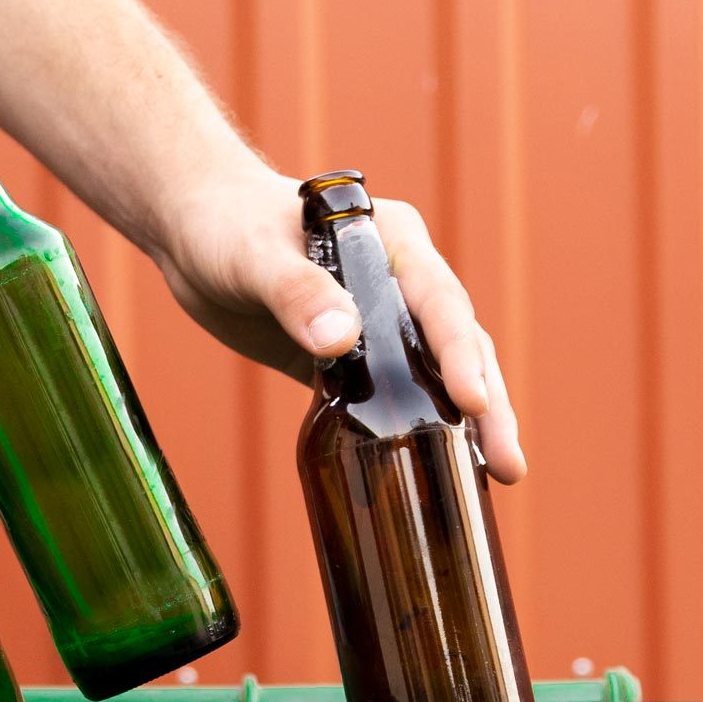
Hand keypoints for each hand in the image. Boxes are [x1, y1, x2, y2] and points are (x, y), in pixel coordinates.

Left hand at [145, 166, 525, 481]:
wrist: (194, 231)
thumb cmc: (227, 227)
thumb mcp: (254, 256)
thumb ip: (297, 293)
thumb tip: (343, 340)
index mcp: (392, 242)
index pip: (440, 302)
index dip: (460, 354)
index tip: (476, 403)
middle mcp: (400, 281)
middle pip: (458, 345)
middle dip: (488, 404)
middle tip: (508, 464)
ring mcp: (379, 321)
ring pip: (435, 374)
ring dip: (467, 423)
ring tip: (498, 475)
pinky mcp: (351, 357)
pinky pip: (394, 394)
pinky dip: (416, 428)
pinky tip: (438, 469)